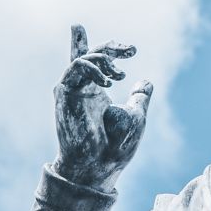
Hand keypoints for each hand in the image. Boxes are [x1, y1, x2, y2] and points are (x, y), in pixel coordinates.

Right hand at [53, 24, 152, 191]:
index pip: (96, 63)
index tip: (133, 50)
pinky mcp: (65, 93)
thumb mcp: (136, 115)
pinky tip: (110, 81)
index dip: (110, 49)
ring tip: (120, 74)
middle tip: (132, 50)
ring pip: (82, 59)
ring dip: (103, 60)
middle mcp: (82, 89)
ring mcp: (72, 90)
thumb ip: (139, 97)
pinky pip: (75, 68)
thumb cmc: (117, 145)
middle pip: (89, 55)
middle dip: (110, 47)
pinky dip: (93, 68)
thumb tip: (145, 81)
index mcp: (97, 93)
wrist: (100, 163)